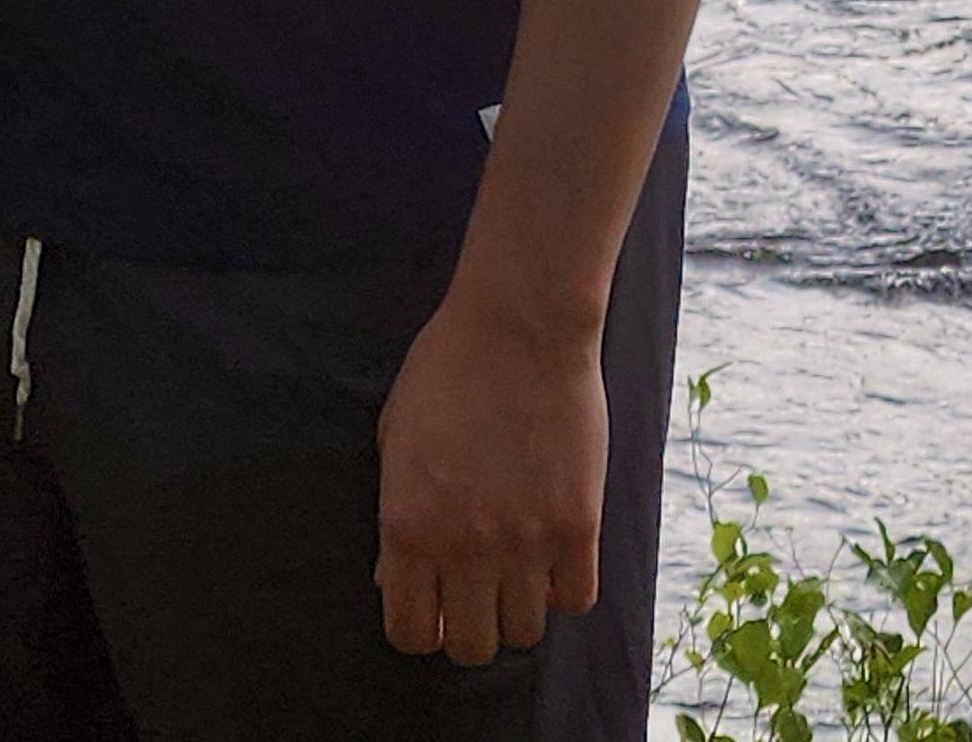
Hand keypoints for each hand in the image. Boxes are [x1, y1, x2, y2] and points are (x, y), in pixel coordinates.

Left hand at [374, 285, 606, 667]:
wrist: (520, 323)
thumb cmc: (448, 368)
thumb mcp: (396, 437)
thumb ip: (395, 515)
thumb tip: (394, 579)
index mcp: (408, 527)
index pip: (410, 635)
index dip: (420, 626)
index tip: (433, 603)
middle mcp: (464, 547)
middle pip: (471, 648)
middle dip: (469, 625)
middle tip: (476, 588)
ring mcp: (525, 541)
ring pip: (525, 632)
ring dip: (518, 606)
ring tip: (517, 563)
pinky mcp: (578, 525)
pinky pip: (575, 599)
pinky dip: (564, 585)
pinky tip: (554, 549)